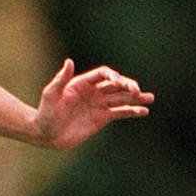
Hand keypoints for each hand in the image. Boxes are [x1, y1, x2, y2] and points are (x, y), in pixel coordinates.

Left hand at [33, 59, 153, 149]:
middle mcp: (93, 91)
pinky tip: (143, 111)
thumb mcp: (51, 94)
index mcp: (82, 83)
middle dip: (128, 86)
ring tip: (150, 98)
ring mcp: (98, 105)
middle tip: (138, 91)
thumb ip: (61, 79)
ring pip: (121, 99)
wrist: (46, 134)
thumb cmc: (46, 113)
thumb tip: (69, 61)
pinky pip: (119, 113)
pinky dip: (131, 112)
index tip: (120, 83)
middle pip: (116, 85)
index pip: (103, 74)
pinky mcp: (101, 118)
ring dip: (135, 98)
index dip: (113, 77)